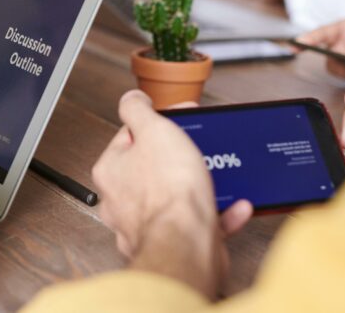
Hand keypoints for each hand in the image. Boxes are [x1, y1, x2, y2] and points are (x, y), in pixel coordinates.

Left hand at [92, 92, 251, 297]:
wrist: (186, 245)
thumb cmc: (168, 193)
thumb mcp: (154, 131)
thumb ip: (137, 110)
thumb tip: (131, 98)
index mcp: (111, 170)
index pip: (129, 137)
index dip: (157, 125)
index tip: (176, 120)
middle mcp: (121, 200)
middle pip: (153, 167)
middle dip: (179, 157)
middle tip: (199, 149)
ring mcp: (146, 224)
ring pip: (175, 197)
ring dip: (201, 186)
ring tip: (217, 176)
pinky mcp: (172, 243)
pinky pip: (196, 224)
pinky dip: (218, 214)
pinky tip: (233, 206)